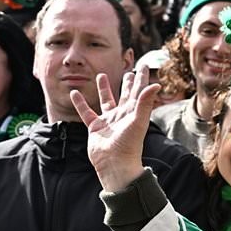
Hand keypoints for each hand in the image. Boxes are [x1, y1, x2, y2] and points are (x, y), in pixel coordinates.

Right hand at [71, 71, 156, 192]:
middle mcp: (122, 115)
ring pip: (106, 101)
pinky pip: (86, 112)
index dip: (141, 79)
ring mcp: (108, 121)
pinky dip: (80, 103)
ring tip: (102, 75)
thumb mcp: (138, 121)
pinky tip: (75, 92)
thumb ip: (145, 102)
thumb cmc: (129, 144)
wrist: (114, 163)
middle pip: (125, 95)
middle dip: (127, 84)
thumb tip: (156, 84)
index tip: (142, 66)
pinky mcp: (95, 127)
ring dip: (104, 89)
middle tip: (128, 71)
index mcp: (134, 112)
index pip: (139, 91)